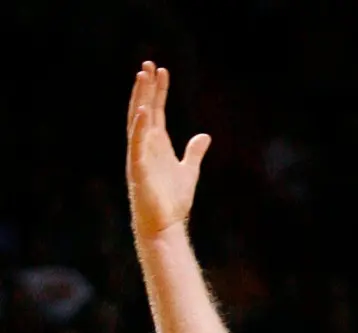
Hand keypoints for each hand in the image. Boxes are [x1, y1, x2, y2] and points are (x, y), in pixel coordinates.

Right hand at [126, 61, 211, 239]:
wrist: (165, 225)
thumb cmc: (173, 201)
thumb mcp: (189, 171)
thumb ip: (194, 152)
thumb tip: (204, 136)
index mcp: (157, 145)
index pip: (157, 112)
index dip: (158, 91)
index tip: (161, 71)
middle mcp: (145, 146)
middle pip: (144, 110)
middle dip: (146, 87)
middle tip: (148, 65)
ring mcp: (140, 155)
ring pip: (137, 121)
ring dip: (140, 99)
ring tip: (142, 77)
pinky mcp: (138, 168)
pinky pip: (137, 143)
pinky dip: (140, 126)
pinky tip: (144, 110)